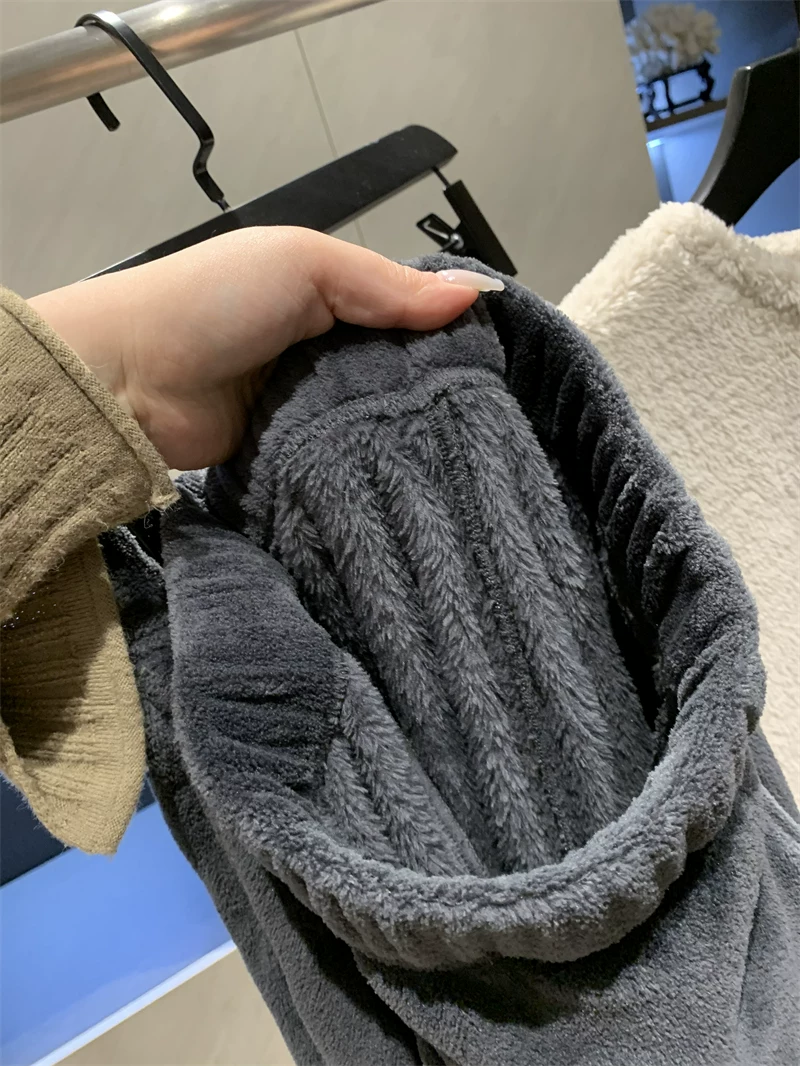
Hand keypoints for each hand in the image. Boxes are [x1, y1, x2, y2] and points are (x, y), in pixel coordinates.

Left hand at [28, 227, 500, 468]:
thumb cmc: (213, 302)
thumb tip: (474, 294)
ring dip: (398, 428)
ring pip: (369, 416)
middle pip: (391, 368)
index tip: (494, 361)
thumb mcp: (304, 266)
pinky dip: (364, 459)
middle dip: (427, 388)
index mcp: (322, 292)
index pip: (401, 310)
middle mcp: (317, 346)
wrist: (128, 379)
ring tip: (459, 450)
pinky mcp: (290, 451)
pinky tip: (408, 473)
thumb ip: (386, 284)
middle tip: (485, 417)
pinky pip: (339, 454)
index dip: (442, 330)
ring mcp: (302, 402)